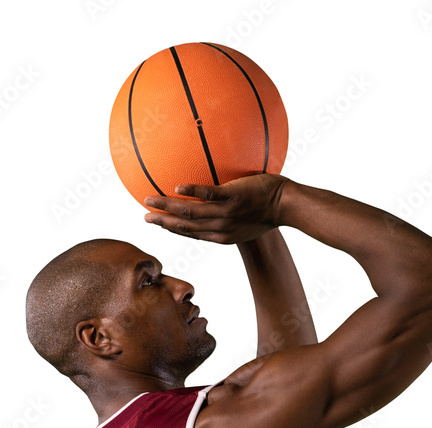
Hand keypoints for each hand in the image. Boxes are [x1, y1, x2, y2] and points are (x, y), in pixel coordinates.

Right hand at [143, 173, 289, 243]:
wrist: (288, 205)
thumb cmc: (270, 210)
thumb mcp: (247, 221)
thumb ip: (230, 213)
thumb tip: (220, 201)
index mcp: (222, 235)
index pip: (191, 234)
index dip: (172, 230)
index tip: (158, 224)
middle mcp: (220, 228)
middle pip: (185, 227)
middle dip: (162, 223)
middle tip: (144, 217)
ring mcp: (226, 214)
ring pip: (190, 214)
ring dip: (167, 207)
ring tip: (149, 200)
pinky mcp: (233, 198)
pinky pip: (209, 194)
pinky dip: (193, 193)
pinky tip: (177, 188)